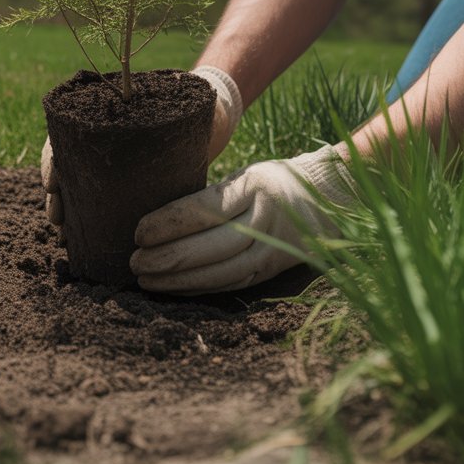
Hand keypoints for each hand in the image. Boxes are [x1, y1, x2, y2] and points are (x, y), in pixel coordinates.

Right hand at [42, 66, 242, 226]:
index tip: (52, 184)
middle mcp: (100, 139)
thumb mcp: (184, 100)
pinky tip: (79, 241)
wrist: (207, 116)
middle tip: (56, 219)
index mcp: (104, 113)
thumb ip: (184, 103)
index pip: (66, 134)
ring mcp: (110, 163)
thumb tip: (193, 111)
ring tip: (63, 236)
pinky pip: (97, 201)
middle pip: (66, 165)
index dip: (54, 159)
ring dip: (65, 211)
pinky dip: (84, 221)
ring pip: (76, 186)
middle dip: (56, 195)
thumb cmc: (191, 102)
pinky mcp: (125, 184)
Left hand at [129, 144, 353, 293]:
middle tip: (135, 261)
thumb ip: (212, 195)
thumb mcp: (247, 174)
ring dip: (179, 280)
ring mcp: (273, 247)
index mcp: (255, 185)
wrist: (328, 199)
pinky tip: (174, 289)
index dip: (169, 223)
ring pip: (221, 271)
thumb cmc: (271, 182)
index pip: (205, 208)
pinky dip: (200, 288)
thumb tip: (158, 216)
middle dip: (169, 257)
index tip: (138, 232)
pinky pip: (233, 284)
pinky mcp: (273, 270)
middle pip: (212, 245)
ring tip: (146, 279)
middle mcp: (266, 217)